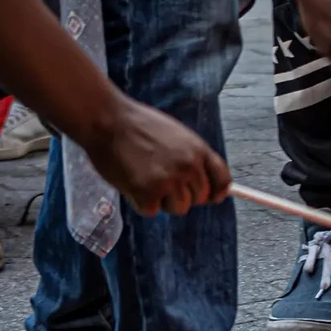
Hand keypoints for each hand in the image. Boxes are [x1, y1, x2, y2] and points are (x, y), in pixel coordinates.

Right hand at [85, 98, 231, 216]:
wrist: (107, 120)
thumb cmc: (138, 126)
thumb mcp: (178, 135)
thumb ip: (193, 158)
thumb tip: (205, 184)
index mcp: (199, 151)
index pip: (222, 180)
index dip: (217, 192)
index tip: (211, 197)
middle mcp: (189, 167)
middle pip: (200, 198)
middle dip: (182, 194)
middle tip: (160, 180)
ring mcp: (169, 181)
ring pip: (179, 208)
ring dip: (163, 200)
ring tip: (145, 179)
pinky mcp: (148, 193)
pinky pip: (152, 211)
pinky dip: (140, 202)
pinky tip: (131, 182)